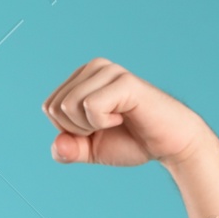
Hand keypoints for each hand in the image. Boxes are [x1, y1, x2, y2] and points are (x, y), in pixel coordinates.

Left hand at [41, 58, 213, 167]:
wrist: (169, 145)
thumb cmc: (131, 142)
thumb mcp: (89, 149)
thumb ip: (67, 150)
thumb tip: (58, 146)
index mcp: (82, 77)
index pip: (49, 107)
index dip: (68, 130)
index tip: (97, 128)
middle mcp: (94, 67)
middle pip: (54, 107)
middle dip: (77, 130)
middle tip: (108, 126)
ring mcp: (109, 71)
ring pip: (68, 106)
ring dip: (90, 126)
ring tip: (117, 120)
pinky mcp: (124, 82)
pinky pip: (90, 107)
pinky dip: (103, 123)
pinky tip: (124, 117)